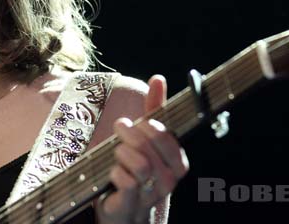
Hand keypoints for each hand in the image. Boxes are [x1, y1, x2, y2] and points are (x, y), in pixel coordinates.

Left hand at [96, 75, 189, 223]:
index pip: (171, 141)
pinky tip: (112, 170)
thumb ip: (154, 110)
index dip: (155, 129)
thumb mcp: (147, 138)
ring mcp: (150, 196)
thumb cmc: (137, 168)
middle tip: (121, 126)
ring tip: (116, 149)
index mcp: (176, 163)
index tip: (142, 121)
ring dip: (123, 151)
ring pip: (141, 166)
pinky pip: (127, 184)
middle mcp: (168, 181)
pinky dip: (116, 171)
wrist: (126, 211)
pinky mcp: (130, 207)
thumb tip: (158, 78)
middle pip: (153, 150)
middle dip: (133, 134)